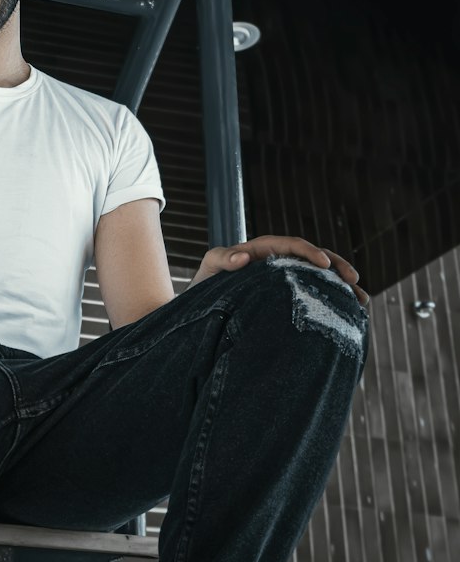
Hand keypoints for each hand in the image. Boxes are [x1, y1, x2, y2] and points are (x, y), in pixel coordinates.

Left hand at [189, 235, 368, 306]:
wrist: (200, 310)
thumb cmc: (203, 285)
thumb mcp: (209, 268)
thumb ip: (222, 259)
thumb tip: (243, 256)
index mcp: (262, 251)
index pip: (292, 245)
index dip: (310, 252)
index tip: (325, 264)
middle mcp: (278, 263)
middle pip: (313, 259)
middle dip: (337, 267)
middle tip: (355, 281)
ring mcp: (284, 280)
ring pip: (318, 278)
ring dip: (341, 287)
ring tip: (362, 300)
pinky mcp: (286, 298)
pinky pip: (312, 296)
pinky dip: (332, 302)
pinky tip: (349, 315)